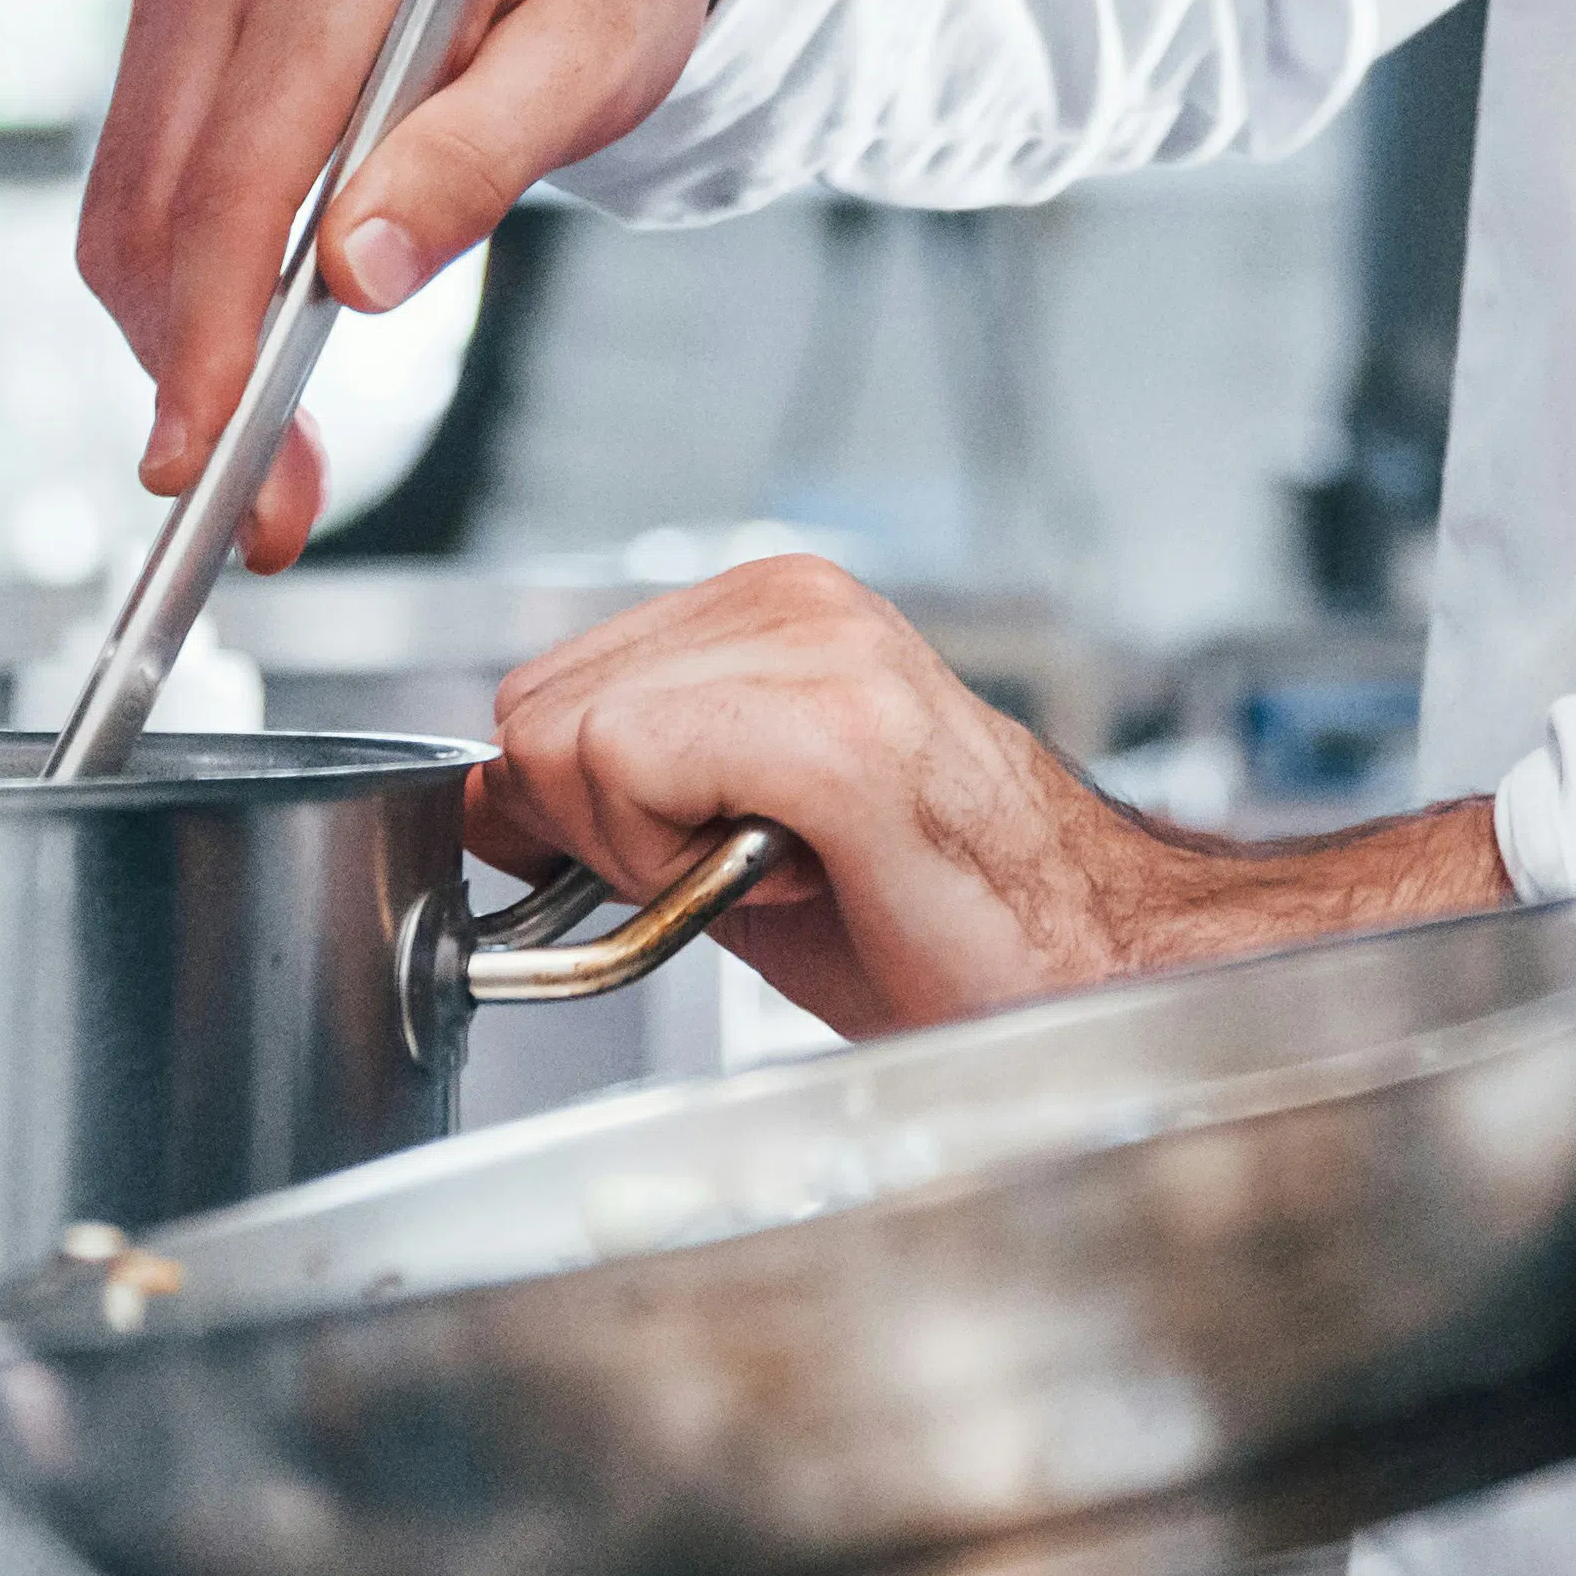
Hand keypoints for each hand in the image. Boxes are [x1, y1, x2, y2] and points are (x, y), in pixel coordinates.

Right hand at [79, 0, 764, 566]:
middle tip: (271, 515)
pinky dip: (183, 295)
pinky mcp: (180, 30)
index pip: (236, 180)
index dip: (213, 337)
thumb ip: (478, 157)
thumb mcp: (595, 53)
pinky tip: (251, 368)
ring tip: (273, 470)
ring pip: (131, 216)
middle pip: (161, 214)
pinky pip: (145, 190)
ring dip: (179, 354)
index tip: (211, 460)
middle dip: (196, 381)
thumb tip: (358, 276)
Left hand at [486, 552, 1511, 1034]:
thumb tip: (482, 802)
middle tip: (744, 874)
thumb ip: (611, 799)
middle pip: (535, 713)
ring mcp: (821, 651)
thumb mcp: (739, 841)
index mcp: (772, 607)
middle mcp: (793, 603)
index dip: (572, 812)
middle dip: (604, 830)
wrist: (1093, 972)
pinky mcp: (838, 729)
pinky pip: (630, 768)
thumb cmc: (947, 921)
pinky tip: (793, 879)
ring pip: (569, 743)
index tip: (685, 867)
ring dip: (651, 850)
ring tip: (786, 872)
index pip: (544, 687)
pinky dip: (679, 864)